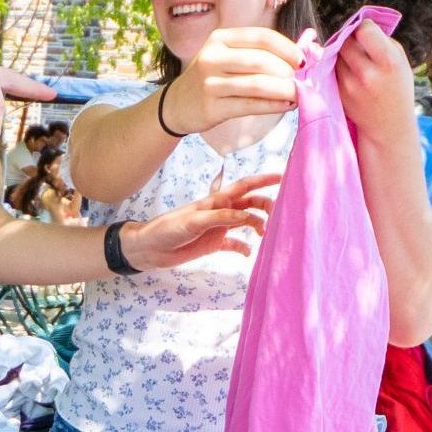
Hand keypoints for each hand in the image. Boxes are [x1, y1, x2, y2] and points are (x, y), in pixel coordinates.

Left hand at [119, 172, 279, 269]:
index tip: (282, 178)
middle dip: (265, 205)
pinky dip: (244, 247)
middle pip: (249, 204)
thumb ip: (219, 218)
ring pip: (245, 222)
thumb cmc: (167, 229)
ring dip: (258, 226)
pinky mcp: (213, 244)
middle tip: (277, 214)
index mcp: (215, 201)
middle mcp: (220, 212)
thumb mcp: (193, 222)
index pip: (243, 187)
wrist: (149, 249)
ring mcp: (218, 227)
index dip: (262, 181)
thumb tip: (245, 216)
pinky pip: (234, 244)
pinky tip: (248, 253)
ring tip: (265, 235)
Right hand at [161, 28, 301, 134]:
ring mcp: (210, 82)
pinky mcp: (212, 106)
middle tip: (300, 82)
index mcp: (219, 39)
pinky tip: (286, 106)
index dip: (287, 48)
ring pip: (258, 85)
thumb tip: (303, 57)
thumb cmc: (212, 78)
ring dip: (285, 91)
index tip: (303, 61)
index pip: (261, 37)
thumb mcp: (226, 57)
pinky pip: (250, 105)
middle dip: (287, 72)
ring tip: (298, 95)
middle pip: (261, 61)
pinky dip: (273, 105)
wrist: (177, 104)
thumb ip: (257, 54)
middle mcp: (212, 57)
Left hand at [334, 20, 416, 144]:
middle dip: (351, 39)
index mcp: (389, 62)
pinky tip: (350, 73)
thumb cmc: (397, 87)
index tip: (368, 32)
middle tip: (358, 45)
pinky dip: (337, 66)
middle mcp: (368, 73)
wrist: (389, 124)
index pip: (365, 30)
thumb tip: (360, 24)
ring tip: (356, 61)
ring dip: (342, 53)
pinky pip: (331, 68)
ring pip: (336, 54)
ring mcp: (350, 84)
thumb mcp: (400, 62)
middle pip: (346, 41)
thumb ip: (382, 41)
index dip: (365, 28)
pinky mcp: (338, 92)